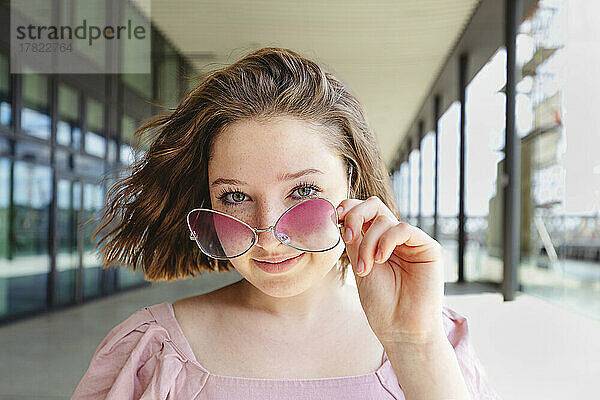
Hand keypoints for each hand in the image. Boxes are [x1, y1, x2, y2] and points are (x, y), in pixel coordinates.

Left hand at [336, 196, 445, 345]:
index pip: (365, 212)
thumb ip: (356, 239)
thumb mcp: (360, 265)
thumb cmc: (381, 304)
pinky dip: (386, 240)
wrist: (400, 329)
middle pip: (374, 205)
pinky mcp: (428, 248)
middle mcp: (395, 238)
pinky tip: (381, 259)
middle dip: (356, 216)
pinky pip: (403, 228)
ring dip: (368, 242)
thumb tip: (344, 214)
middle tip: (349, 237)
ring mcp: (412, 242)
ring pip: (385, 218)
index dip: (349, 208)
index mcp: (378, 241)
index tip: (336, 217)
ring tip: (366, 268)